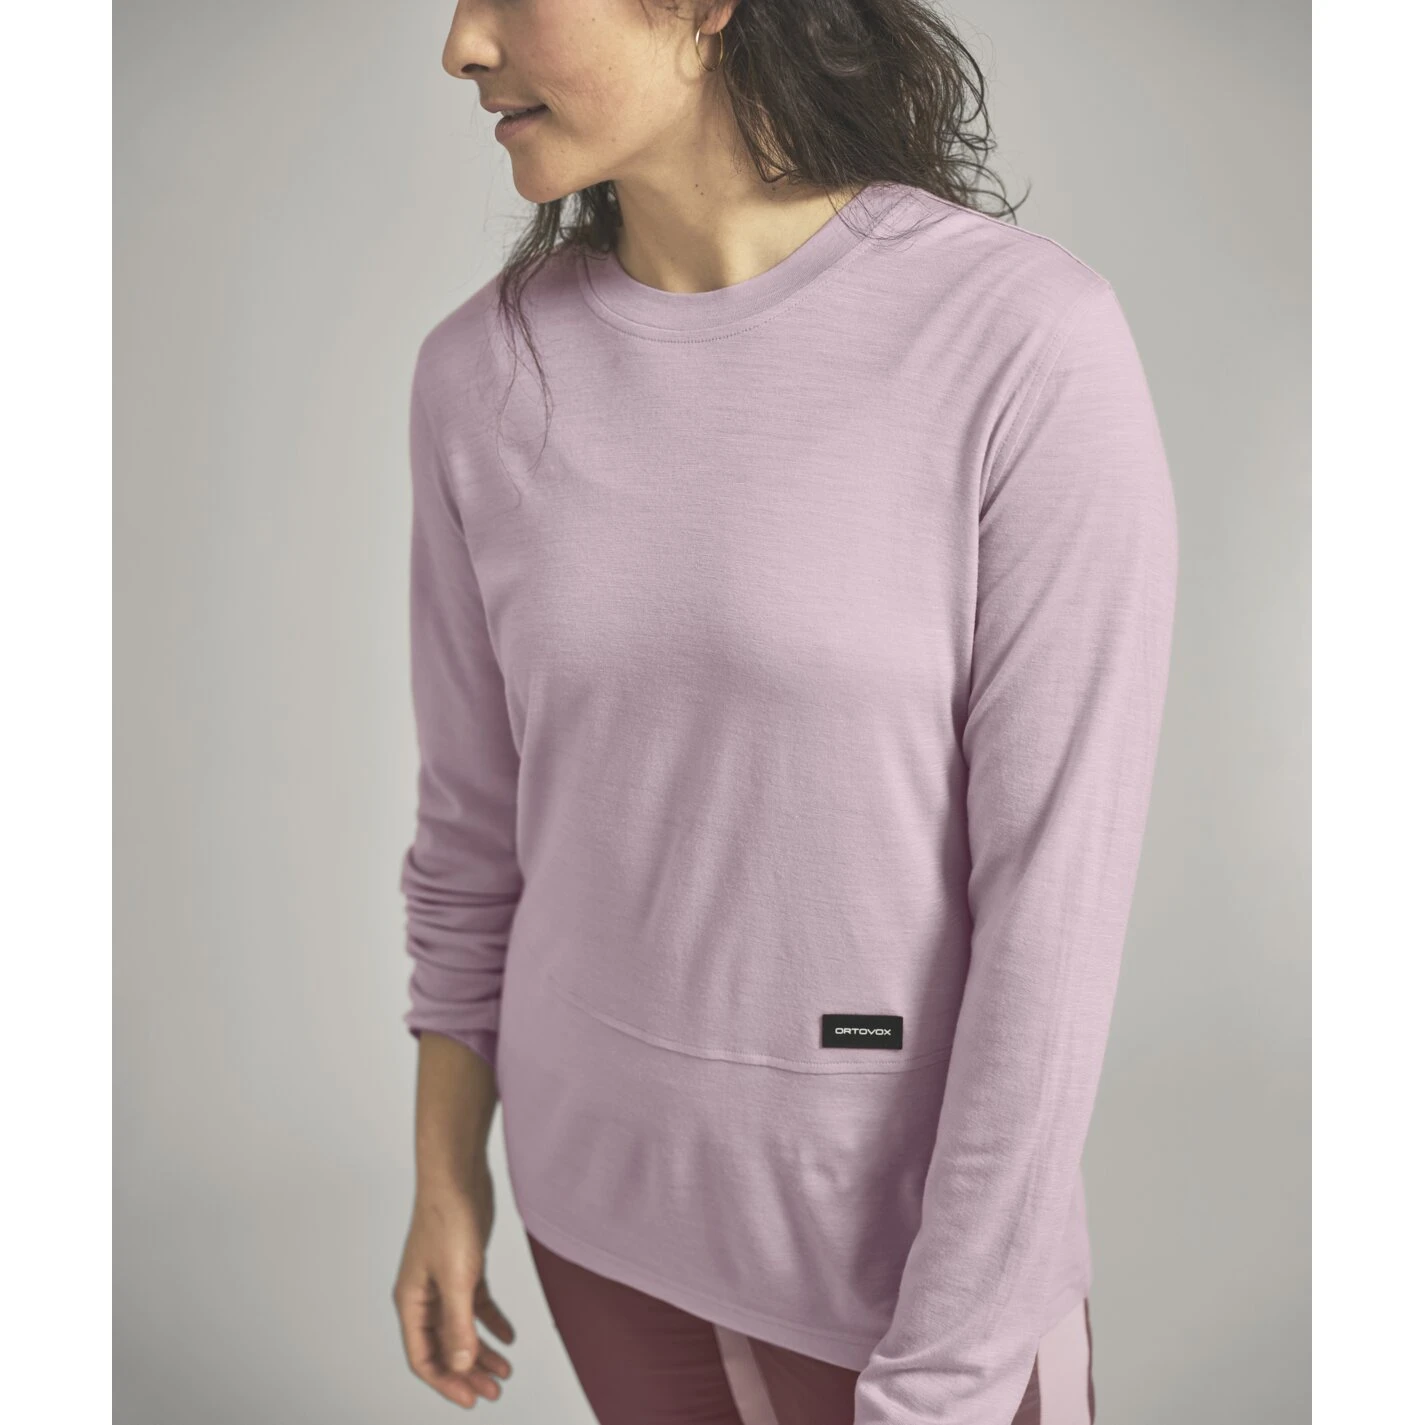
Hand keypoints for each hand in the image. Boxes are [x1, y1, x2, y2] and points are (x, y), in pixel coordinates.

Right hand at [394, 1162, 515, 1407]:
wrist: (458, 1176)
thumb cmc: (448, 1221)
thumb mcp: (458, 1279)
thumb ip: (459, 1325)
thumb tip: (461, 1366)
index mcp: (411, 1303)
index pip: (423, 1358)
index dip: (447, 1382)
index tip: (472, 1399)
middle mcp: (424, 1296)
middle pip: (443, 1348)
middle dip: (467, 1373)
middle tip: (495, 1391)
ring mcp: (444, 1282)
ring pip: (461, 1329)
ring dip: (481, 1352)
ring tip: (505, 1372)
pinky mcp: (464, 1268)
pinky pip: (475, 1306)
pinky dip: (491, 1322)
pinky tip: (509, 1336)